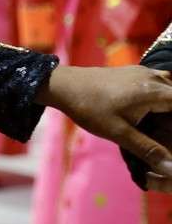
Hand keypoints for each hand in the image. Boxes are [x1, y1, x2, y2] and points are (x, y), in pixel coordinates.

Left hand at [38, 64, 171, 190]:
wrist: (63, 85)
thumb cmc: (89, 108)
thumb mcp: (119, 133)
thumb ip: (149, 150)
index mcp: (153, 91)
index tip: (168, 136)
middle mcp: (152, 77)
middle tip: (164, 134)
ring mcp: (143, 72)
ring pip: (170, 90)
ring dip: (169, 108)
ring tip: (161, 128)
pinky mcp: (134, 73)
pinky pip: (158, 84)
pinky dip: (161, 99)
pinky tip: (153, 114)